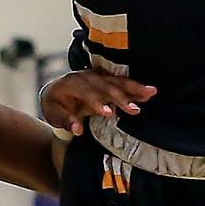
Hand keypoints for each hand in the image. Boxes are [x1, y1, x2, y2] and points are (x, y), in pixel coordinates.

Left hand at [41, 71, 156, 135]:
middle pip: (105, 86)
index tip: (109, 113)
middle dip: (121, 97)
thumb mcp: (53, 114)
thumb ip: (65, 121)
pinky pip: (122, 83)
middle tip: (135, 110)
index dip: (97, 102)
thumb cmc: (55, 105)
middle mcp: (85, 76)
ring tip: (151, 93)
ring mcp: (97, 76)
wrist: (56, 92)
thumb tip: (78, 129)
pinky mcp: (106, 79)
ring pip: (117, 82)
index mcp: (70, 83)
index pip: (86, 92)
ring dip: (134, 88)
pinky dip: (135, 88)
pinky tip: (149, 92)